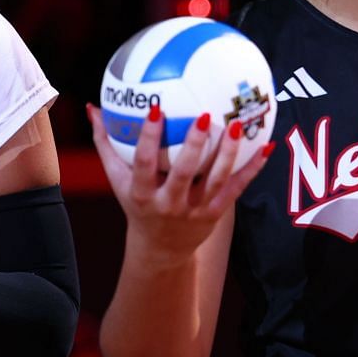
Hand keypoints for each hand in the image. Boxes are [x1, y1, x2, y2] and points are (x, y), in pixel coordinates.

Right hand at [88, 104, 272, 259]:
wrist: (160, 249)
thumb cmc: (137, 204)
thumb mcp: (118, 180)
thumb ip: (105, 144)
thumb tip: (91, 107)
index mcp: (142, 194)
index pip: (144, 163)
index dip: (149, 138)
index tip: (155, 109)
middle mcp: (168, 203)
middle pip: (183, 173)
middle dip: (193, 145)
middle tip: (203, 116)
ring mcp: (194, 210)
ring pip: (215, 180)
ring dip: (226, 154)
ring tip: (234, 126)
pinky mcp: (216, 213)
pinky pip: (237, 188)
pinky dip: (253, 169)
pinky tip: (266, 147)